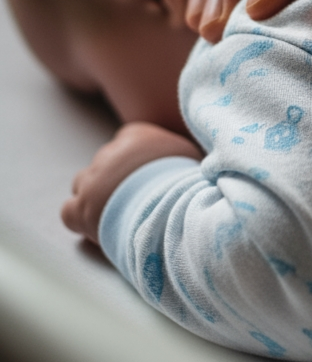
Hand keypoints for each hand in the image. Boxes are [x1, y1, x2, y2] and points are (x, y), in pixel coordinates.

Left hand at [62, 123, 201, 243]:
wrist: (173, 206)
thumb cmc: (188, 181)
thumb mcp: (191, 156)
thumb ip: (178, 153)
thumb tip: (184, 159)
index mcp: (137, 135)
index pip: (126, 139)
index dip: (134, 160)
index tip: (146, 175)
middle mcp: (110, 152)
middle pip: (105, 162)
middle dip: (115, 179)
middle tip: (136, 197)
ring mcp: (92, 180)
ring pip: (83, 184)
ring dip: (95, 196)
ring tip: (117, 213)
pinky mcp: (81, 208)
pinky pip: (70, 211)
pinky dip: (80, 218)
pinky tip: (98, 227)